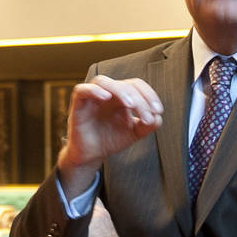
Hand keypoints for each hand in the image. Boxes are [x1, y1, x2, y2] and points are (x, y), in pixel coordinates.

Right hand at [57, 76, 162, 195]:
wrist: (92, 155)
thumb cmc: (111, 139)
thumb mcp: (134, 133)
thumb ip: (147, 125)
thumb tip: (158, 118)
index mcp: (121, 97)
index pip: (136, 85)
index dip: (149, 94)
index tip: (158, 110)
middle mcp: (107, 93)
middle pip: (124, 84)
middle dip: (139, 99)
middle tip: (147, 117)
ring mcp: (92, 97)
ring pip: (104, 81)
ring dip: (120, 91)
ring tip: (131, 105)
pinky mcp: (78, 104)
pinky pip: (82, 90)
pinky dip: (94, 90)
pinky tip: (106, 97)